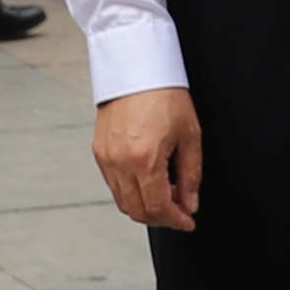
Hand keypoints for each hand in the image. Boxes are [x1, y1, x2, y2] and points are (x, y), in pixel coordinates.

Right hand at [92, 90, 204, 231]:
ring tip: (166, 192)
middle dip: (161, 217)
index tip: (188, 221)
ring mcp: (106, 158)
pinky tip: (149, 180)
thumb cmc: (165, 94)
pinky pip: (114, 184)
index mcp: (144, 159)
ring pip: (123, 201)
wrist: (137, 68)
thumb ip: (191, 175)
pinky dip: (131, 191)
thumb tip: (190, 203)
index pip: (158, 207)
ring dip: (145, 205)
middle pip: (137, 210)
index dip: (175, 221)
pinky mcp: (99, 151)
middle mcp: (120, 162)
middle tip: (180, 210)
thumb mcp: (190, 135)